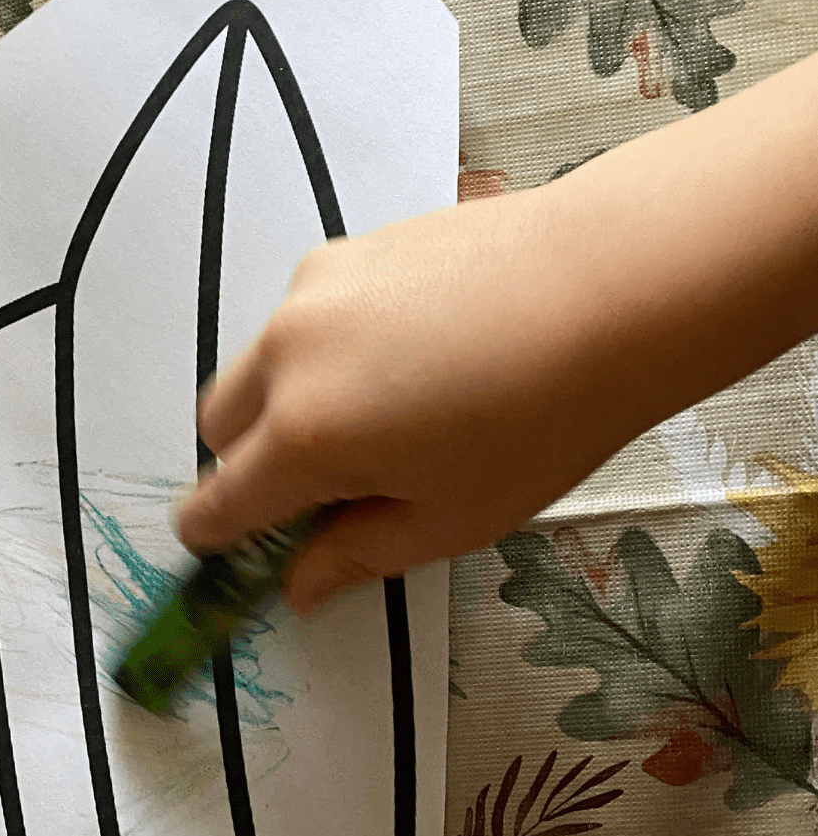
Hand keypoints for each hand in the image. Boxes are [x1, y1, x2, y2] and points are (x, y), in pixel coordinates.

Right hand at [178, 50, 817, 611]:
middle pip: (218, 428)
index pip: (218, 504)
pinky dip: (326, 350)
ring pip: (259, 366)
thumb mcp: (451, 518)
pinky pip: (304, 318)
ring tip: (385, 412)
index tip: (237, 551)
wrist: (617, 282)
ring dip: (285, 403)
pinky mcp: (347, 248)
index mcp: (302, 438)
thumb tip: (297, 587)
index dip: (219, 539)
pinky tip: (412, 353)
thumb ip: (355, 556)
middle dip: (248, 465)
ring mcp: (311, 291)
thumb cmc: (541, 420)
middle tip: (325, 488)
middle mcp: (284, 356)